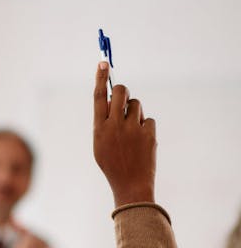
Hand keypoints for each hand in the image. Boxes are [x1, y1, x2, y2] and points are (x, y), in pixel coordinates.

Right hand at [93, 62, 155, 206]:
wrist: (130, 184)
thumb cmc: (113, 163)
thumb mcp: (100, 143)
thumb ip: (104, 122)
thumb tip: (112, 98)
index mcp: (99, 129)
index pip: (98, 97)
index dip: (100, 78)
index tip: (103, 63)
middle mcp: (114, 126)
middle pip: (120, 92)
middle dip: (122, 90)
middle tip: (123, 95)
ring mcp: (132, 129)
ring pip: (136, 104)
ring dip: (134, 112)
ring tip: (131, 130)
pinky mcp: (148, 133)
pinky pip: (148, 119)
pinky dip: (145, 127)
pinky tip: (141, 142)